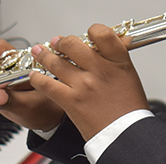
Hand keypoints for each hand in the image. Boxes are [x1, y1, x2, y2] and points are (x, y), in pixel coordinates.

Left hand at [29, 24, 149, 140]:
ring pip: (56, 61)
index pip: (101, 33)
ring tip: (40, 52)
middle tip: (58, 42)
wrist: (125, 134)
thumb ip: (118, 57)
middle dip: (62, 42)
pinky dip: (38, 78)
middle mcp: (99, 70)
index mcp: (117, 61)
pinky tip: (35, 75)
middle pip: (73, 44)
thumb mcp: (129, 75)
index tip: (86, 35)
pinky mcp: (70, 100)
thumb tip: (117, 40)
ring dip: (44, 55)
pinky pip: (47, 84)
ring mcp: (83, 84)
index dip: (91, 31)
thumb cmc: (129, 108)